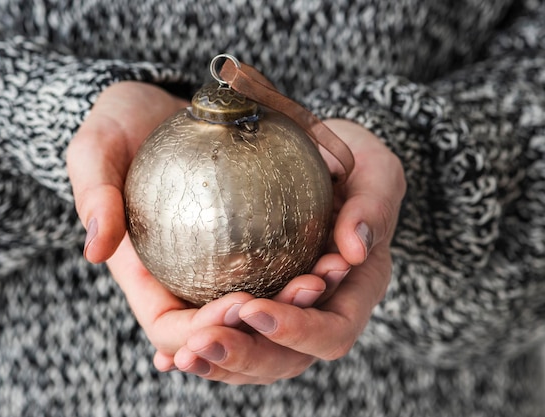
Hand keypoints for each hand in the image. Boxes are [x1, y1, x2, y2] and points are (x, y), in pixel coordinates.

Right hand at [66, 81, 335, 370]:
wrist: (155, 108)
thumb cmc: (119, 126)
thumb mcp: (96, 148)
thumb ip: (93, 194)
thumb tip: (96, 251)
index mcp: (143, 277)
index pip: (171, 328)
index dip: (204, 332)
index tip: (239, 304)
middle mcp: (183, 281)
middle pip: (224, 328)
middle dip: (263, 330)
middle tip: (304, 291)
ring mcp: (216, 265)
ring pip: (258, 305)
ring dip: (295, 304)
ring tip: (327, 276)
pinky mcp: (247, 241)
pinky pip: (278, 265)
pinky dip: (303, 266)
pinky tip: (334, 252)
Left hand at [166, 119, 405, 383]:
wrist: (334, 172)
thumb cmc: (359, 173)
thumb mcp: (378, 176)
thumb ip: (372, 208)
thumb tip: (356, 250)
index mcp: (357, 293)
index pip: (332, 332)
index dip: (296, 330)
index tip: (253, 310)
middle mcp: (323, 314)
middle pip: (287, 359)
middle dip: (245, 355)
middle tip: (201, 342)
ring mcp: (291, 315)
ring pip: (256, 358)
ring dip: (218, 361)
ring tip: (179, 356)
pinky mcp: (262, 306)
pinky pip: (233, 334)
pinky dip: (202, 346)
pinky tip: (166, 356)